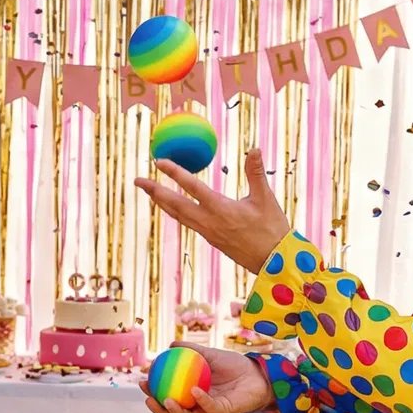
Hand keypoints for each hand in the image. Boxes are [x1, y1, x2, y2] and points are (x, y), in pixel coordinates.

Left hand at [136, 147, 291, 275]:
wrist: (275, 263)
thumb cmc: (273, 229)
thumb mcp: (265, 198)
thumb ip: (256, 173)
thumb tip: (255, 148)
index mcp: (221, 209)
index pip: (192, 187)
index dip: (174, 172)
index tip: (158, 161)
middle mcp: (209, 222)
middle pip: (174, 204)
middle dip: (154, 191)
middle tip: (138, 180)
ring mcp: (208, 232)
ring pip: (178, 215)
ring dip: (161, 202)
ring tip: (149, 191)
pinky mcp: (211, 239)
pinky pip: (187, 222)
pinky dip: (175, 212)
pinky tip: (172, 207)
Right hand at [139, 343, 271, 412]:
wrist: (258, 374)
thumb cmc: (235, 365)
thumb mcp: (210, 355)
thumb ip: (192, 350)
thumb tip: (171, 344)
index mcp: (191, 393)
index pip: (168, 396)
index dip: (153, 393)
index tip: (143, 381)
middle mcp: (198, 405)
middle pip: (173, 412)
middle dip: (158, 409)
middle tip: (148, 397)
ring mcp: (210, 410)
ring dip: (175, 411)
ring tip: (166, 400)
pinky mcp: (224, 412)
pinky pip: (209, 407)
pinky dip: (201, 399)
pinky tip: (193, 391)